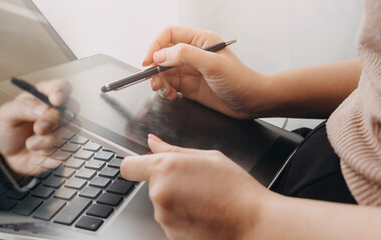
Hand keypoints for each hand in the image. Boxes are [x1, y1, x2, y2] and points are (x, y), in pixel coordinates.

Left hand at [0, 79, 70, 177]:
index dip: (61, 91)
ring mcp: (63, 129)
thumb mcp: (6, 115)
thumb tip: (45, 109)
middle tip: (38, 128)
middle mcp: (57, 111)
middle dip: (54, 119)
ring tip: (30, 144)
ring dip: (48, 140)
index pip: (61, 86)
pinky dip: (50, 152)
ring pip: (69, 130)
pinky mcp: (65, 147)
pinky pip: (67, 149)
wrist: (7, 157)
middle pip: (72, 108)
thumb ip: (23, 108)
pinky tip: (38, 153)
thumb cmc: (8, 130)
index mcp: (43, 96)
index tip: (55, 100)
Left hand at [121, 134, 270, 239]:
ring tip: (203, 199)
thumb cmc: (237, 190)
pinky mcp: (170, 234)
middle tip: (195, 182)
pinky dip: (182, 216)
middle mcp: (159, 194)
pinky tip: (203, 212)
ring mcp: (164, 217)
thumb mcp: (209, 157)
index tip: (143, 165)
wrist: (254, 223)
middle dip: (167, 181)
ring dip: (175, 200)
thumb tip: (153, 143)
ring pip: (161, 202)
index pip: (128, 166)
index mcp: (166, 169)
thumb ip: (174, 149)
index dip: (136, 164)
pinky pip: (170, 219)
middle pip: (151, 184)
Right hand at [142, 26, 265, 118]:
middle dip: (155, 68)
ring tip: (164, 90)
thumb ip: (185, 56)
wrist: (252, 102)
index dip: (155, 46)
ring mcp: (190, 70)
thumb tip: (160, 56)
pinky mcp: (189, 86)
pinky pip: (169, 85)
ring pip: (163, 71)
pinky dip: (165, 90)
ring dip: (159, 81)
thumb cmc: (240, 80)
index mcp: (200, 40)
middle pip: (162, 54)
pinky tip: (171, 95)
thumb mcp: (212, 64)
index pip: (169, 35)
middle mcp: (193, 53)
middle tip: (155, 80)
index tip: (149, 61)